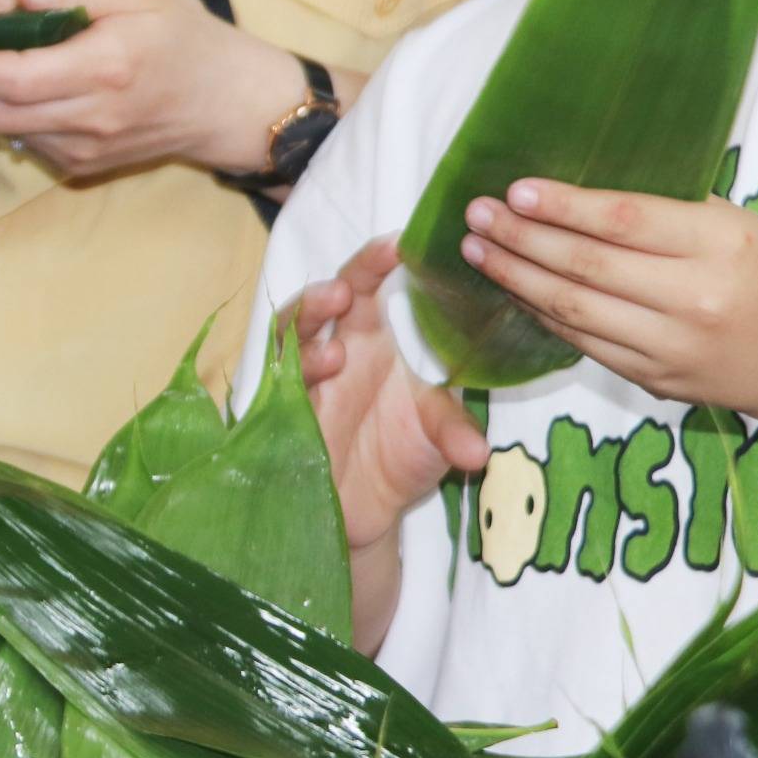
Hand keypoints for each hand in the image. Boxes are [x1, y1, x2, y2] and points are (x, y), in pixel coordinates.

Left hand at [0, 0, 311, 179]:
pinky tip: (12, 84)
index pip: (11, 79)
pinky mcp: (83, 166)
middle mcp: (90, 119)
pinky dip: (5, 114)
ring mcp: (85, 150)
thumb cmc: (185, 34)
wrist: (228, 101)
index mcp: (103, 69)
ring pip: (2, 131)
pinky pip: (26, 141)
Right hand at [283, 236, 489, 551]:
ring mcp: (306, 385)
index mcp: (367, 337)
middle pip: (314, 307)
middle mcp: (332, 352)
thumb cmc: (401, 453)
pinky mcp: (288, 419)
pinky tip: (319, 381)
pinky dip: (296, 385)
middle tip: (343, 292)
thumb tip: (478, 453)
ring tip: (332, 348)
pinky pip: (279, 392)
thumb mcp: (437, 434)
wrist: (370, 514)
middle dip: (322, 296)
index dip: (374, 262)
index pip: (363, 285)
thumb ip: (453, 430)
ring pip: (287, 343)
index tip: (398, 243)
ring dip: (304, 341)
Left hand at [458, 179, 757, 421]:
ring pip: (574, 311)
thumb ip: (668, 205)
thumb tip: (580, 180)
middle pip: (587, 267)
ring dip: (516, 278)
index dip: (563, 205)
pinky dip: (542, 313)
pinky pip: (584, 344)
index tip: (514, 190)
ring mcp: (672, 349)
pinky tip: (515, 287)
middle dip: (520, 239)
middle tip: (475, 215)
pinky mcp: (655, 382)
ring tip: (477, 250)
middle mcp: (694, 301)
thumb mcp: (736, 223)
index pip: (624, 221)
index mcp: (719, 246)